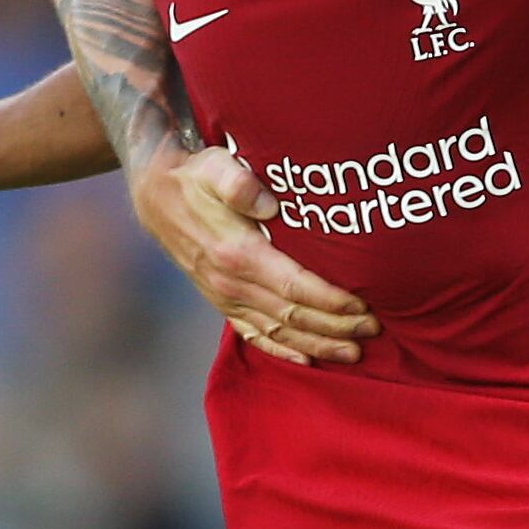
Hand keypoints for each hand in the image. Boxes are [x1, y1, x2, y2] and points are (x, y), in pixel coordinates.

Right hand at [130, 144, 376, 363]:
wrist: (155, 197)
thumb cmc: (195, 178)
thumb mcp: (215, 167)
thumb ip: (240, 183)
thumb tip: (268, 202)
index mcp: (238, 254)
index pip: (295, 287)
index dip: (332, 301)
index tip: (363, 305)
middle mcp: (232, 284)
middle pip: (293, 316)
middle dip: (336, 327)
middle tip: (373, 330)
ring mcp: (225, 297)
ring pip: (278, 332)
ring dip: (317, 345)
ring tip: (354, 354)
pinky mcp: (221, 302)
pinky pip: (253, 335)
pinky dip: (282, 351)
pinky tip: (306, 361)